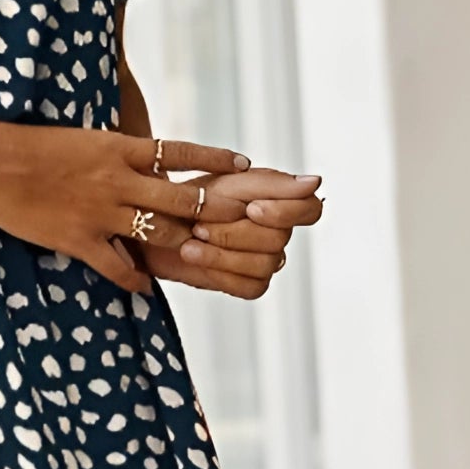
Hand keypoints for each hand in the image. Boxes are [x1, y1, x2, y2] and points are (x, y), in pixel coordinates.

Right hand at [0, 129, 256, 293]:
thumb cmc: (33, 146)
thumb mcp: (85, 140)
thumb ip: (119, 153)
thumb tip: (149, 160)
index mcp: (119, 149)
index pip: (181, 152)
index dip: (216, 159)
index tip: (244, 165)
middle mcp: (118, 180)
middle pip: (182, 199)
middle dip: (217, 211)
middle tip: (242, 221)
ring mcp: (100, 213)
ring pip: (159, 234)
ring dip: (182, 245)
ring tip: (201, 255)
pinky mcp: (79, 239)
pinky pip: (118, 267)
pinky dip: (136, 280)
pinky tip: (147, 289)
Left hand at [144, 167, 323, 299]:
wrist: (153, 224)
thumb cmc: (192, 198)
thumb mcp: (228, 183)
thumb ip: (272, 184)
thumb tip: (315, 182)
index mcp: (281, 202)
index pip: (310, 210)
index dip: (285, 212)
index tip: (251, 209)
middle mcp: (279, 232)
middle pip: (278, 240)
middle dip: (234, 233)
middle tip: (200, 225)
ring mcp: (266, 261)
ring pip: (263, 265)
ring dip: (221, 253)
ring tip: (190, 241)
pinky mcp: (249, 284)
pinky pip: (249, 286)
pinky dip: (219, 273)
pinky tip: (194, 257)